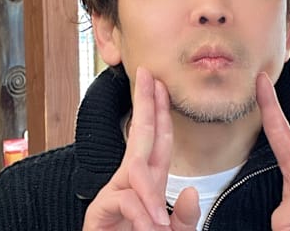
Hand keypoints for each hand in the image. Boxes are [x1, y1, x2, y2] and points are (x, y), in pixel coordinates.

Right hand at [83, 67, 199, 230]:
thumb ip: (183, 219)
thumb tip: (189, 191)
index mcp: (149, 181)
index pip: (158, 139)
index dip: (161, 111)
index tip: (161, 85)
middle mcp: (131, 181)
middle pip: (141, 134)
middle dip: (145, 103)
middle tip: (146, 74)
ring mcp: (115, 193)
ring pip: (135, 168)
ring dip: (151, 192)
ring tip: (159, 225)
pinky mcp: (100, 210)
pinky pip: (126, 199)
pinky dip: (141, 213)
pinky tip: (150, 227)